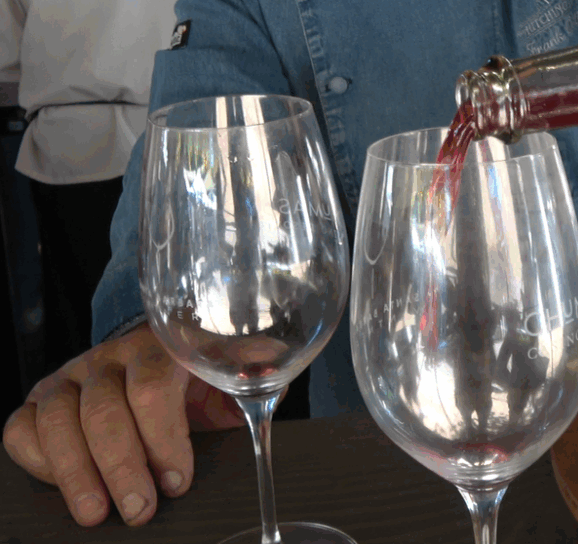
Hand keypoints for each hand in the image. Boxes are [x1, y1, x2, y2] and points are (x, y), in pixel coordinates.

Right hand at [3, 324, 242, 526]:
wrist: (154, 362)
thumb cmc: (195, 379)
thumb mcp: (227, 374)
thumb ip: (251, 373)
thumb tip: (270, 372)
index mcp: (160, 346)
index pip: (153, 385)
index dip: (163, 437)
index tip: (177, 481)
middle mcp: (109, 357)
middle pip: (104, 410)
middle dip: (123, 466)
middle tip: (140, 510)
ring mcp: (70, 377)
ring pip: (58, 420)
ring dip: (77, 473)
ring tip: (97, 514)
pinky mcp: (38, 401)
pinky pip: (21, 430)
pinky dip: (39, 462)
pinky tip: (67, 489)